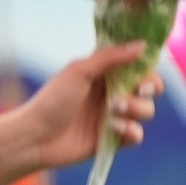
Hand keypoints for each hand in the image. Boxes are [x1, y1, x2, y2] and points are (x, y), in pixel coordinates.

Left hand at [18, 44, 162, 170]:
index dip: (148, 67)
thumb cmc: (52, 100)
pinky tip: (114, 129)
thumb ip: (111, 58)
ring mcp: (114, 117)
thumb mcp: (80, 71)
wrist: (36, 138)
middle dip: (149, 87)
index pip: (137, 66)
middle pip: (148, 88)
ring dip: (136, 108)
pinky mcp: (113, 140)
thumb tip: (142, 45)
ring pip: (146, 110)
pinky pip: (137, 135)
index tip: (148, 68)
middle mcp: (113, 93)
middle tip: (140, 89)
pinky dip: (131, 131)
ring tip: (115, 110)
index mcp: (105, 74)